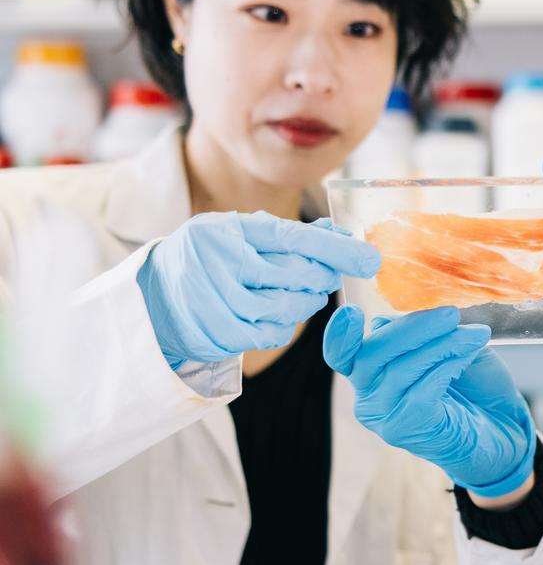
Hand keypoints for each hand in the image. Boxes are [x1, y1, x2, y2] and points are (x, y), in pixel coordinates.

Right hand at [136, 212, 379, 367]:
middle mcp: (218, 261)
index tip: (370, 259)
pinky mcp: (214, 333)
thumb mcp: (240, 234)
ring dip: (306, 305)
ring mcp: (213, 300)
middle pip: (296, 275)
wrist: (151, 297)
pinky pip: (270, 335)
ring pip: (287, 308)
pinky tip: (278, 317)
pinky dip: (284, 328)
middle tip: (325, 277)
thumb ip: (287, 235)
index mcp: (228, 229)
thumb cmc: (210, 259)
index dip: (336, 249)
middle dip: (322, 278)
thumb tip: (342, 233)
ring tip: (303, 296)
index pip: (293, 237)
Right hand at [322, 305, 535, 497]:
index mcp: (370, 374)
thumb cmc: (475, 386)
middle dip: (412, 327)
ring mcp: (385, 418)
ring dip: (442, 345)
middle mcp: (369, 399)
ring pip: (402, 369)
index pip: (342, 354)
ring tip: (475, 335)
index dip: (339, 335)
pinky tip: (468, 357)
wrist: (505, 427)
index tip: (351, 311)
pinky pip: (421, 391)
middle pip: (371, 354)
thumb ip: (418, 333)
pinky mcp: (407, 431)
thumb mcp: (447, 347)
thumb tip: (390, 320)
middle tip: (451, 314)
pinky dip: (447, 367)